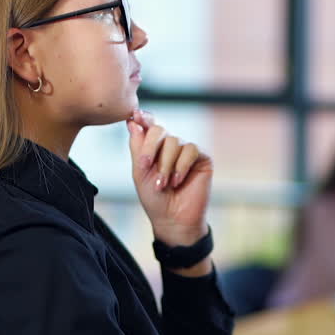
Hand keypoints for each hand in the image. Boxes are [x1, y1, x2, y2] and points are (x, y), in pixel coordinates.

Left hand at [126, 109, 212, 246]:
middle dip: (150, 148)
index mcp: (154, 147)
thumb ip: (137, 147)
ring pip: (174, 142)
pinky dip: (181, 166)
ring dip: (165, 164)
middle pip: (159, 130)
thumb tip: (133, 122)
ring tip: (163, 184)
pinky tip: (178, 181)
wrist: (172, 219)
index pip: (149, 126)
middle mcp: (170, 146)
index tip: (136, 116)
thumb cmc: (154, 198)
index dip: (143, 118)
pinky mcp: (202, 158)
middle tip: (146, 166)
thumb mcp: (140, 172)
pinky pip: (190, 150)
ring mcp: (186, 150)